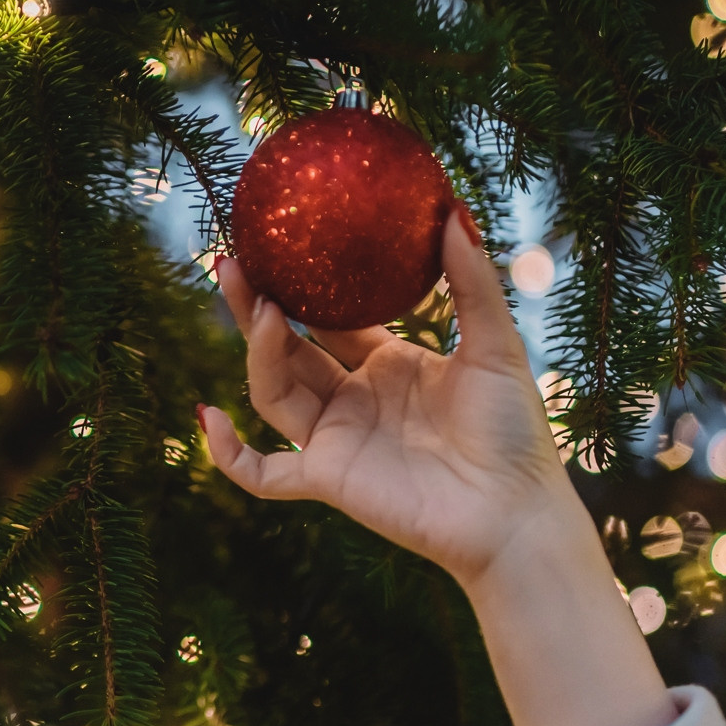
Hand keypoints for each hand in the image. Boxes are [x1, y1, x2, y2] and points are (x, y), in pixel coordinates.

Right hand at [200, 203, 674, 725]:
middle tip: (232, 263)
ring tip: (262, 311)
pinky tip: (209, 416)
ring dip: (258, 352)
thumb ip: (472, 283)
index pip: (330, 317)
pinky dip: (229, 454)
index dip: (300, 283)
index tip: (274, 244)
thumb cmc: (514, 434)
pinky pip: (262, 474)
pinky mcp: (328, 480)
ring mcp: (336, 440)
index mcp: (388, 364)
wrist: (516, 514)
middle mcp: (353, 399)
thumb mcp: (496, 346)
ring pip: (273, 391)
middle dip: (256, 306)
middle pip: (287, 347)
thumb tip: (452, 212)